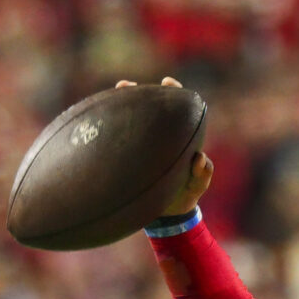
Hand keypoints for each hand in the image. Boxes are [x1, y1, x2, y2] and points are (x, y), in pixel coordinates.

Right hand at [117, 76, 212, 215]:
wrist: (166, 215)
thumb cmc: (184, 196)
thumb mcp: (196, 188)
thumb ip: (202, 176)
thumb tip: (201, 158)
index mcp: (178, 137)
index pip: (176, 109)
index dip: (173, 92)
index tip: (167, 82)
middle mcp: (158, 137)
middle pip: (148, 109)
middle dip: (138, 94)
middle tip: (126, 86)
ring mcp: (140, 145)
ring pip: (129, 121)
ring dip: (119, 108)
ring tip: (107, 100)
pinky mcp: (127, 157)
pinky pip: (116, 140)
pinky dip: (108, 131)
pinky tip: (95, 124)